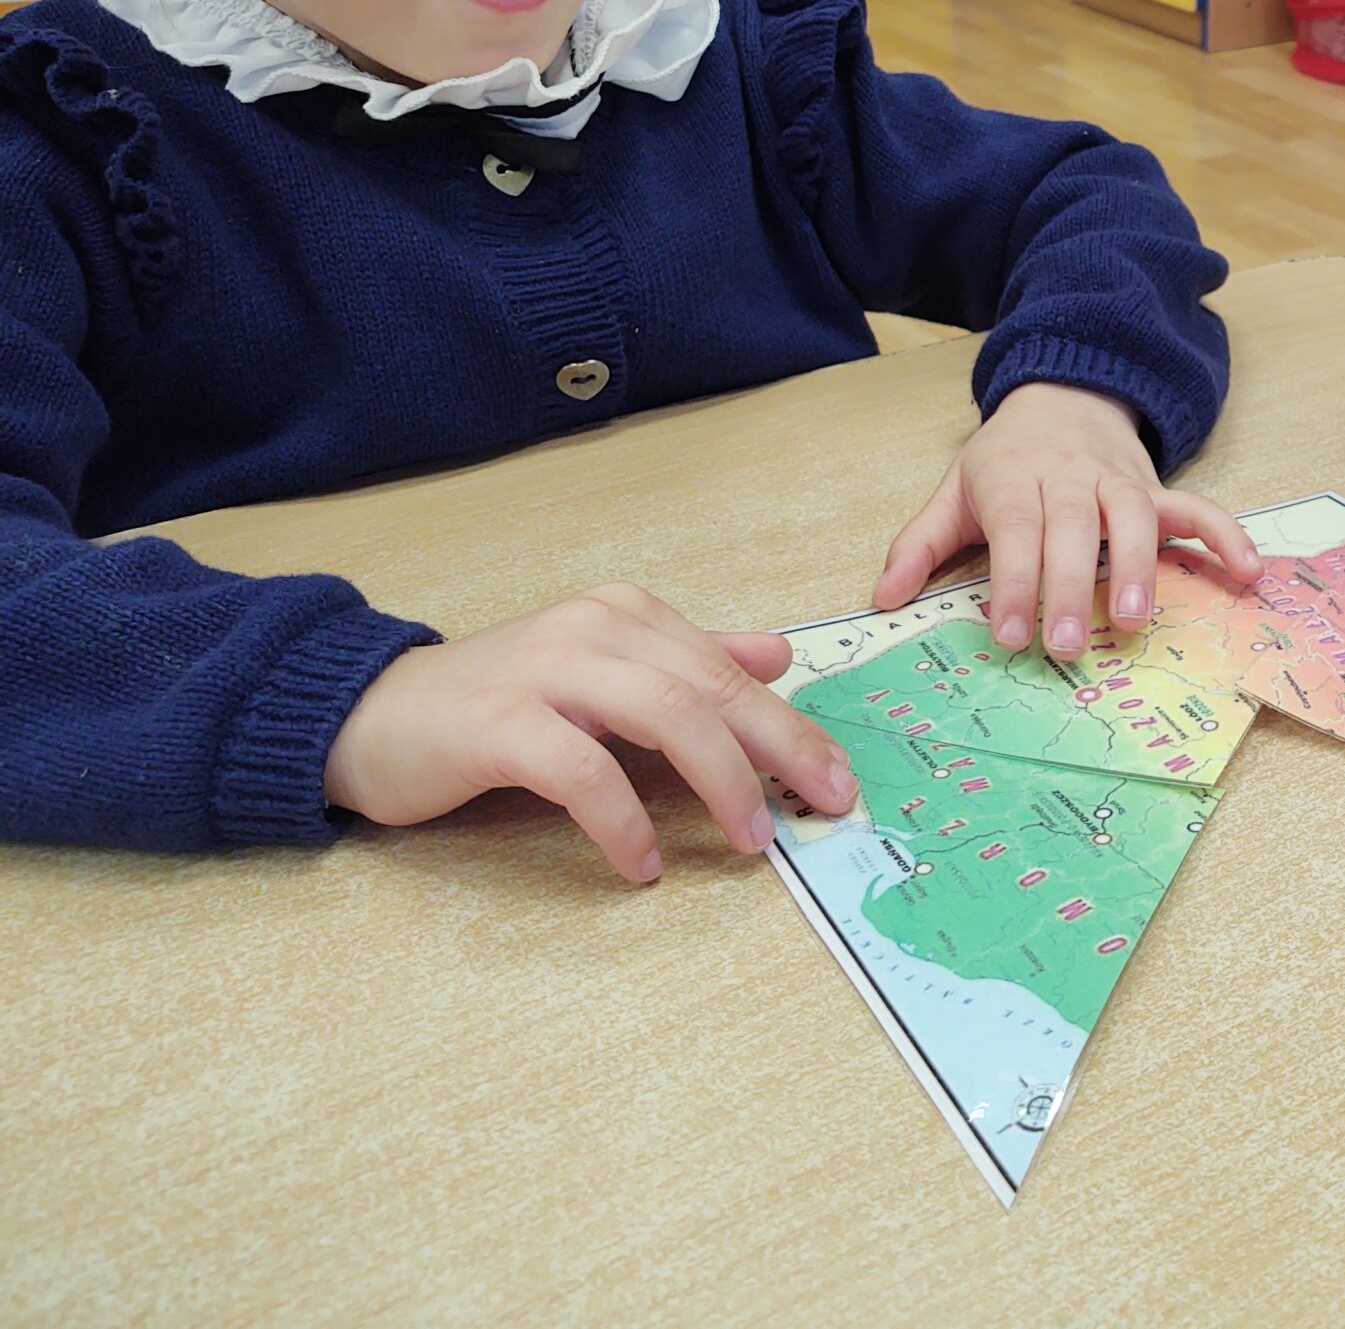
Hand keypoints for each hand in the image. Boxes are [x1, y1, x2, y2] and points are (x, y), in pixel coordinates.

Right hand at [322, 583, 858, 882]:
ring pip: (666, 715)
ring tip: (750, 838)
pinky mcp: (498, 724)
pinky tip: (641, 864)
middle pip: (711, 687)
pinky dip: (623, 820)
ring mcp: (545, 670)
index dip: (791, 725)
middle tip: (823, 804)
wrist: (371, 716)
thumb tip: (778, 656)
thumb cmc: (498, 704)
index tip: (837, 777)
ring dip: (720, 782)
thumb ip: (688, 663)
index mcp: (626, 615)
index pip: (728, 670)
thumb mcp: (604, 673)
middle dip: (781, 748)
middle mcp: (593, 628)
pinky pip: (583, 770)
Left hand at [873, 381, 1262, 660]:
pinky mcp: (1157, 488)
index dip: (1013, 581)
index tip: (1008, 634)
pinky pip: (1197, 509)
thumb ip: (920, 545)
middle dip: (1068, 587)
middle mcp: (1069, 476)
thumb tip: (882, 599)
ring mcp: (1119, 481)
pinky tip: (1249, 572)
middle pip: (1073, 528)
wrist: (1064, 390)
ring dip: (1139, 567)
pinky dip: (1226, 536)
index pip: (1016, 530)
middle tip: (1065, 646)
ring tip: (1132, 620)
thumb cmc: (1005, 459)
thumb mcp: (953, 491)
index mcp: (1013, 478)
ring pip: (1134, 518)